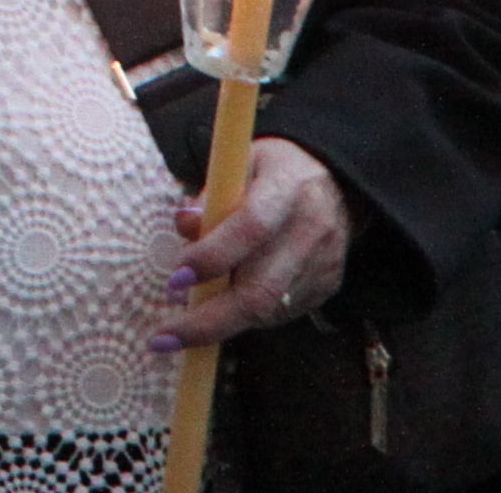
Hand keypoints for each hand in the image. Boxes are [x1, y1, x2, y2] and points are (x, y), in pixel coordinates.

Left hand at [158, 137, 348, 354]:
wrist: (336, 184)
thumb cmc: (274, 172)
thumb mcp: (238, 163)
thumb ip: (210, 194)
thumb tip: (184, 225)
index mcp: (286, 189)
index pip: (251, 228)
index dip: (212, 257)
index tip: (175, 277)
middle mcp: (311, 231)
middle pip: (261, 290)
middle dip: (208, 321)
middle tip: (164, 337)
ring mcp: (323, 265)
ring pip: (268, 310)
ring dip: (221, 324)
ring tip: (183, 329)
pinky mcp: (326, 287)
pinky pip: (280, 314)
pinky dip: (246, 317)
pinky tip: (223, 309)